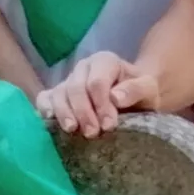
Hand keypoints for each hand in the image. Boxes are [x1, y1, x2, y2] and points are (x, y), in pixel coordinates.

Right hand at [36, 54, 160, 137]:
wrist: (131, 101)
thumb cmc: (139, 95)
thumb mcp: (148, 90)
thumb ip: (136, 90)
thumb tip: (115, 97)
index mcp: (105, 61)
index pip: (97, 82)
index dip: (101, 104)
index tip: (109, 125)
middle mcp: (83, 67)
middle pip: (76, 88)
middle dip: (83, 112)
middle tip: (92, 133)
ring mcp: (68, 80)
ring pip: (59, 94)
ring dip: (64, 113)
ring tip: (72, 130)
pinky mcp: (57, 94)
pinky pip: (45, 98)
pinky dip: (44, 108)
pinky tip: (49, 121)